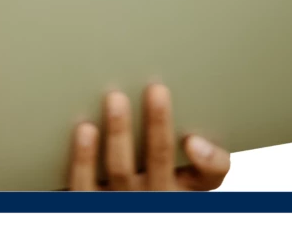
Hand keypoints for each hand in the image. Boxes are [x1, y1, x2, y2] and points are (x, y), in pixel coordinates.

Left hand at [68, 84, 230, 190]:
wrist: (121, 204)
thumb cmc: (151, 183)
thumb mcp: (183, 179)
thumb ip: (203, 158)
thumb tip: (195, 141)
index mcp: (181, 187)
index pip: (206, 176)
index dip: (206, 160)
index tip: (193, 138)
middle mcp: (154, 196)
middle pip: (159, 159)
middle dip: (158, 124)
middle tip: (156, 89)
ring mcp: (120, 200)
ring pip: (121, 168)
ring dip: (119, 132)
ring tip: (116, 99)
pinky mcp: (88, 201)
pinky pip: (85, 183)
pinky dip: (84, 157)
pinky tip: (85, 129)